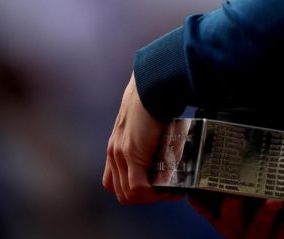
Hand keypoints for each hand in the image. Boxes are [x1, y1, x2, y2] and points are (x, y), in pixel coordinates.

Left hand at [102, 72, 177, 203]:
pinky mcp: (131, 153)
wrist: (152, 86)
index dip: (130, 190)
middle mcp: (114, 153)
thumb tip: (165, 150)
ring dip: (151, 198)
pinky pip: (137, 187)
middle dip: (144, 198)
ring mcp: (120, 154)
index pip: (113, 183)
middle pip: (121, 193)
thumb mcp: (143, 124)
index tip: (152, 186)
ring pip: (128, 194)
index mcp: (115, 147)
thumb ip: (146, 140)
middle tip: (165, 191)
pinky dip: (154, 193)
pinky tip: (170, 188)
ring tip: (171, 191)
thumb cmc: (153, 101)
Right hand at [189, 194, 283, 238]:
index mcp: (237, 232)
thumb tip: (191, 194)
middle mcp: (258, 238)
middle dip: (267, 215)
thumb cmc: (243, 238)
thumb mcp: (224, 229)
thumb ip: (209, 211)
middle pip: (261, 227)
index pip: (230, 220)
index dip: (232, 209)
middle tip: (273, 201)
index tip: (233, 195)